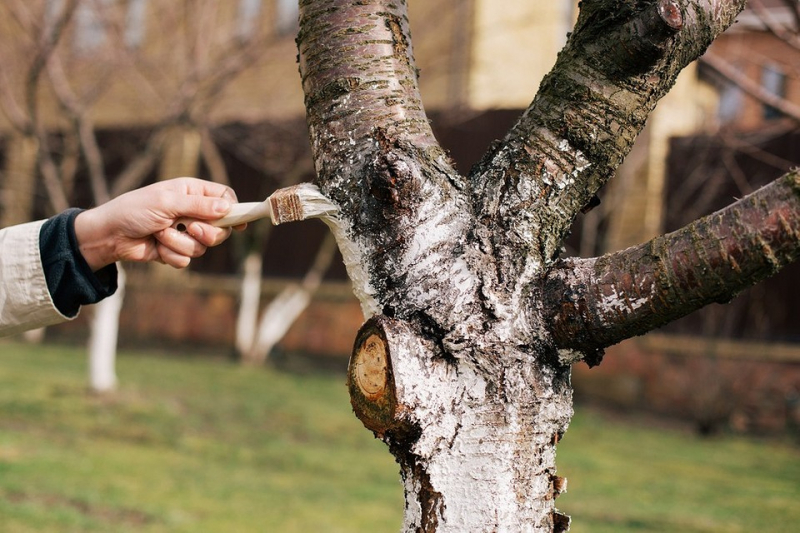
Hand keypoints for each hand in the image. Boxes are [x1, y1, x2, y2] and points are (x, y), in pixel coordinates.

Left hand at [74, 178, 239, 269]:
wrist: (110, 235)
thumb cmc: (134, 210)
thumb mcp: (167, 202)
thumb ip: (198, 205)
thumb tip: (228, 207)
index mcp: (192, 192)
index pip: (225, 198)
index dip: (235, 210)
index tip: (240, 223)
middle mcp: (193, 212)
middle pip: (222, 228)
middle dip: (207, 233)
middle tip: (191, 228)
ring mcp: (186, 232)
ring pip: (203, 246)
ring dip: (180, 243)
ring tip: (160, 234)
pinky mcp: (177, 250)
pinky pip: (187, 259)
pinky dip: (171, 254)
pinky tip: (156, 247)